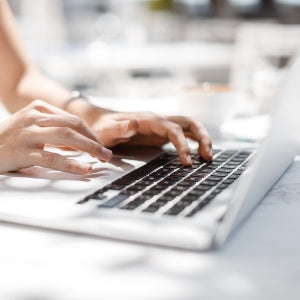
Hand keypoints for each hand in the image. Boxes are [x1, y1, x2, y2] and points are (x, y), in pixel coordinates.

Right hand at [0, 100, 111, 173]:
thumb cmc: (10, 139)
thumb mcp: (32, 126)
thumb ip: (54, 129)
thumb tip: (81, 141)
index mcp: (39, 109)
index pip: (73, 119)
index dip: (90, 133)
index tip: (100, 145)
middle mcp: (34, 117)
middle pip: (73, 126)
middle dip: (94, 140)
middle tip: (106, 153)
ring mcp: (28, 133)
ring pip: (66, 137)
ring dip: (89, 149)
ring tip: (102, 158)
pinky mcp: (23, 152)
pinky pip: (53, 157)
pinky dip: (72, 164)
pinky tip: (84, 168)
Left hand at [91, 111, 211, 165]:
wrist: (100, 122)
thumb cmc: (103, 127)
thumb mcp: (107, 130)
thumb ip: (120, 128)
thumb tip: (135, 123)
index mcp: (149, 120)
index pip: (173, 129)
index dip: (183, 144)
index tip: (187, 161)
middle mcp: (159, 120)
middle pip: (189, 122)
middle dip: (202, 137)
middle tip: (208, 157)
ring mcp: (162, 126)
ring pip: (190, 126)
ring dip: (202, 139)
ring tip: (208, 157)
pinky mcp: (162, 133)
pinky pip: (183, 134)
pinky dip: (194, 142)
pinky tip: (197, 154)